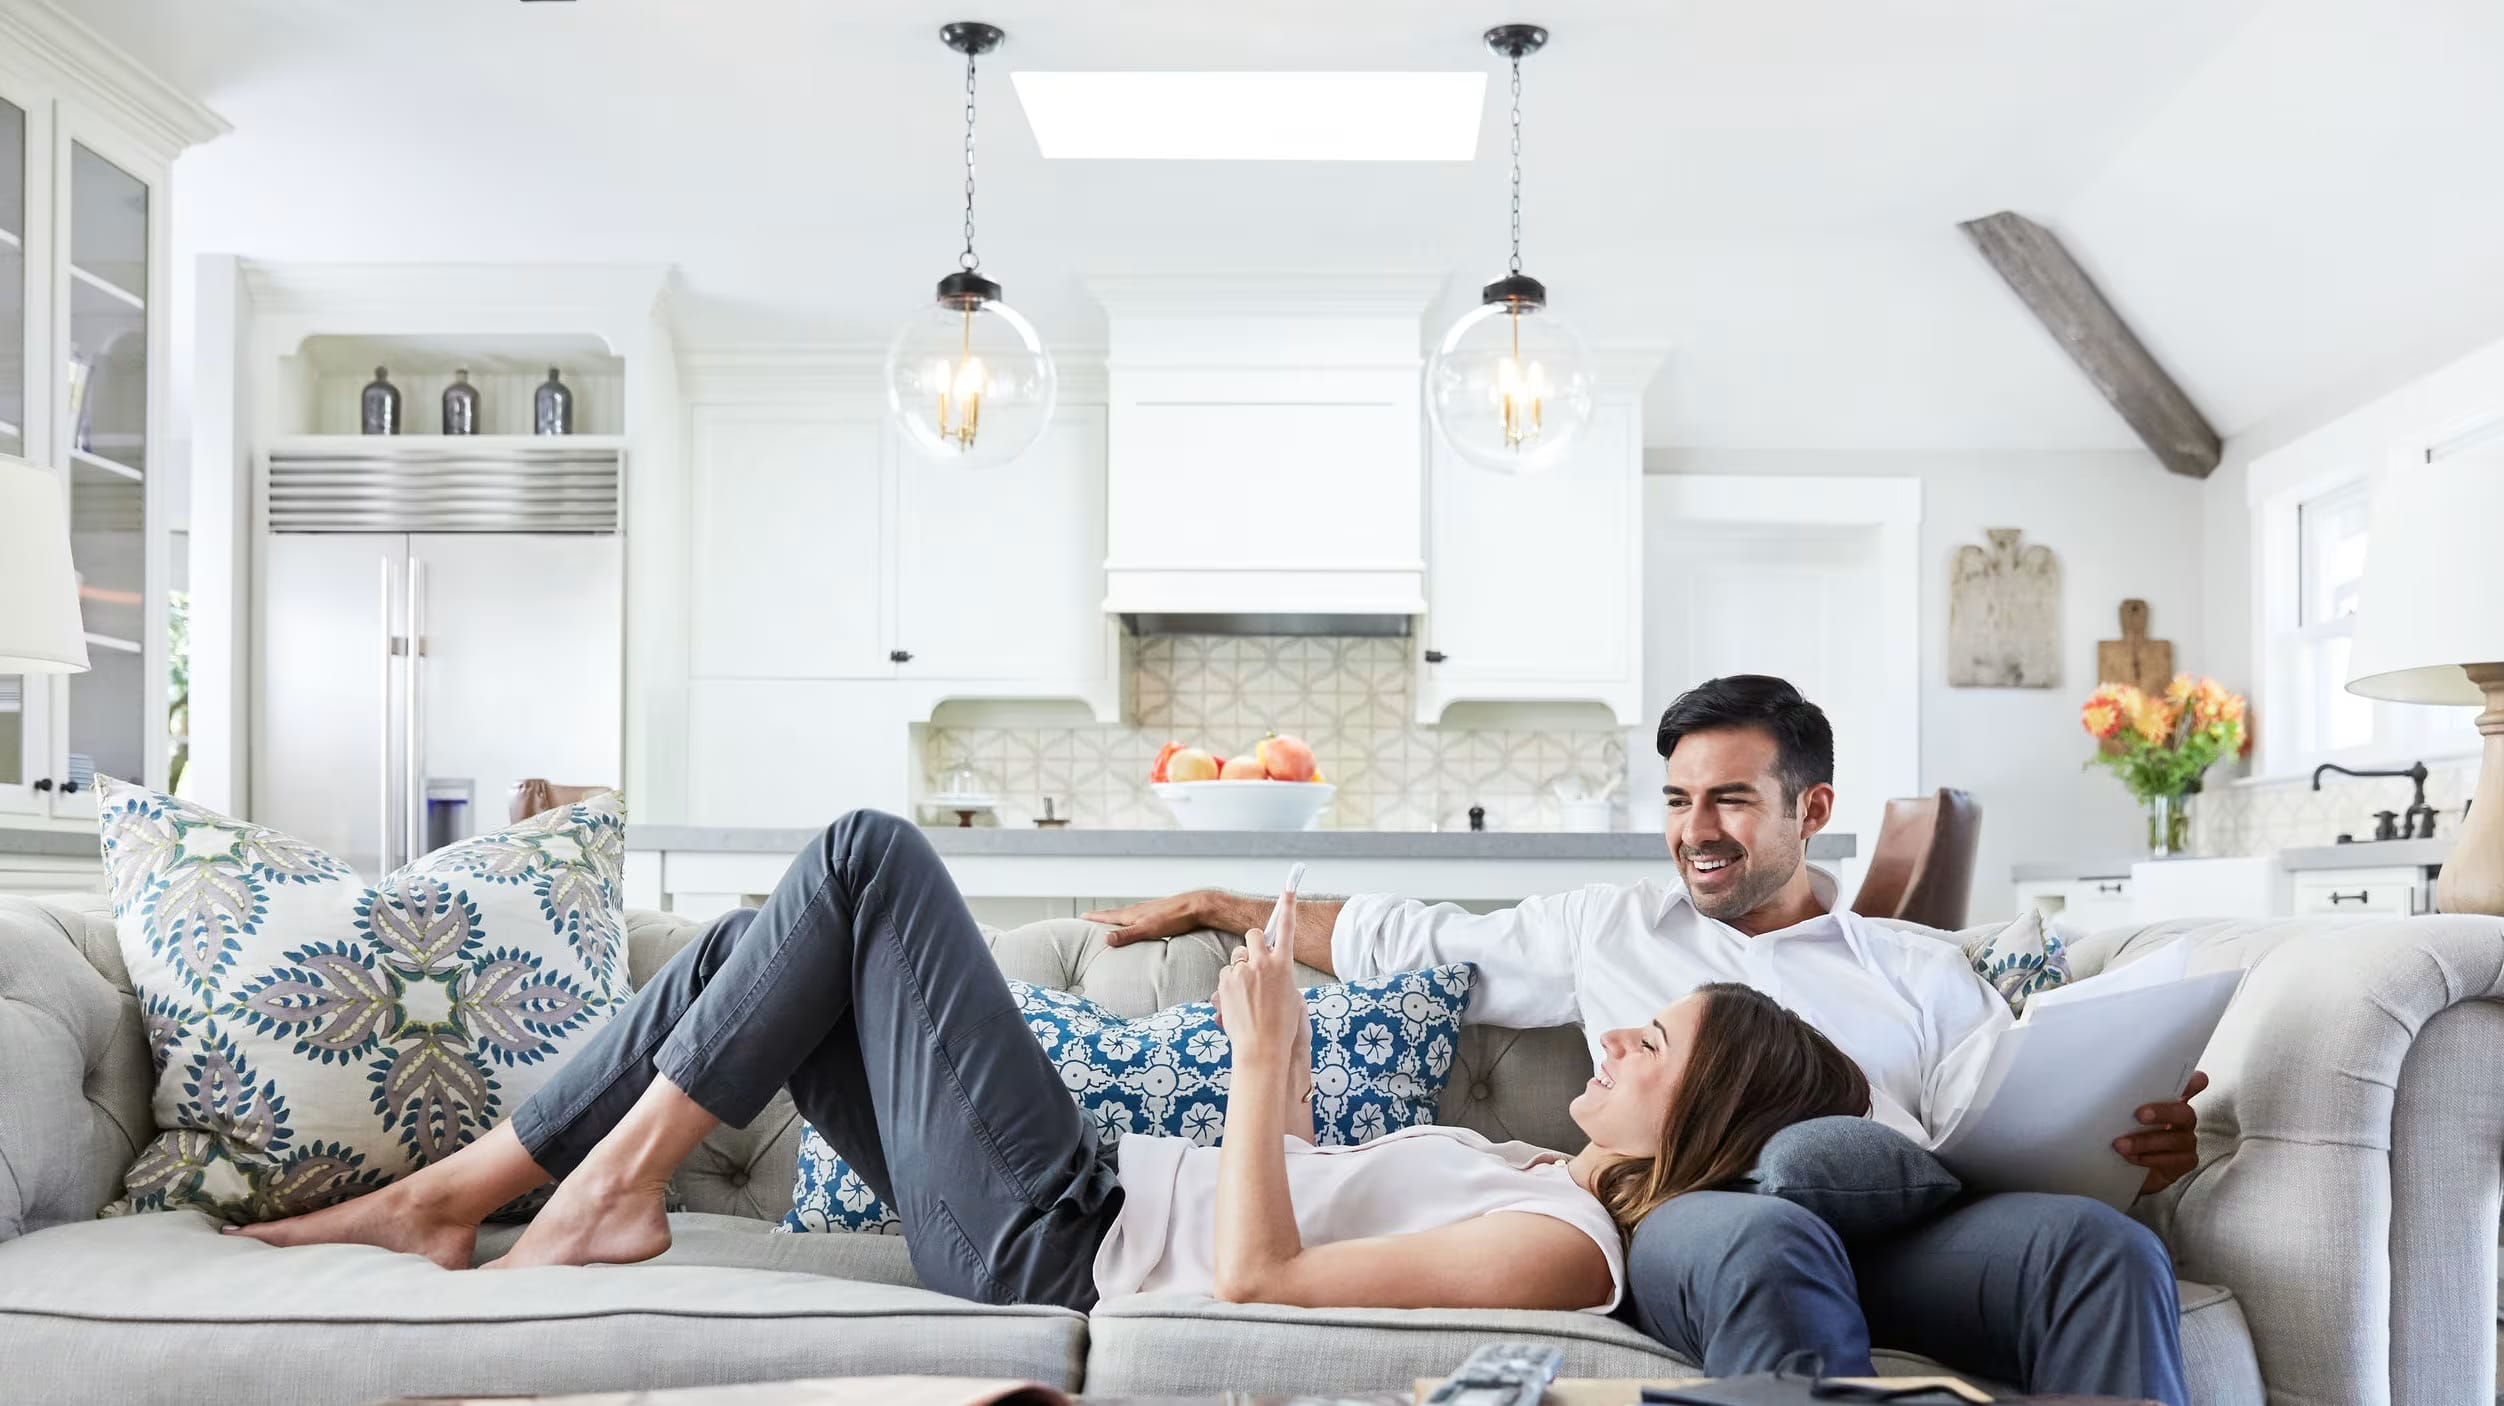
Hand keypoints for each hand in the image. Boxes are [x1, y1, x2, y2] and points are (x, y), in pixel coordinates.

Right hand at [1084, 891, 1205, 947]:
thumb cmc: (1174, 918)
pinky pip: (1139, 918)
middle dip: (1102, 917)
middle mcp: (1138, 910)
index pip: (1108, 915)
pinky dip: (1132, 922)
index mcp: (1132, 913)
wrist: (1197, 907)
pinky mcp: (1159, 915)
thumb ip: (1127, 935)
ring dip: (1117, 919)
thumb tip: (1105, 939)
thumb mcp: (1148, 929)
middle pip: (1115, 914)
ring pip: (1128, 915)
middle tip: (1090, 919)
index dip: (1094, 917)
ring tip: (1110, 923)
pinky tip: (1137, 925)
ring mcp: (1149, 911)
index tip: (1081, 917)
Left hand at [1215, 921, 1307, 1070]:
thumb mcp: (1291, 997)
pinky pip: (1226, 975)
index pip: (1287, 929)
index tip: (1289, 888)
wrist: (1262, 1049)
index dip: (1288, 906)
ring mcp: (1242, 972)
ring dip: (1240, 970)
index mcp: (1284, 965)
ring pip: (1237, 958)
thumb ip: (1279, 976)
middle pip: (1252, 936)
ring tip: (1248, 996)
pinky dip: (1229, 985)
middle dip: (1253, 943)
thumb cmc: (1282, 1028)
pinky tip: (1237, 1004)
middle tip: (1255, 959)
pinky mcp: (1225, 982)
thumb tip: (1266, 969)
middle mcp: (1262, 963)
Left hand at [2116, 1071, 2208, 1196]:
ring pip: (2175, 1139)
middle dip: (2162, 1112)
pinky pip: (2173, 1160)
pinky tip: (2132, 1158)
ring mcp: (2186, 1140)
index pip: (2192, 1086)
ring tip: (2121, 1144)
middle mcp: (2183, 1119)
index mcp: (2172, 1101)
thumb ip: (2127, 1100)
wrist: (2125, 1166)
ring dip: (2146, 1141)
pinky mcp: (2185, 1161)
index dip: (2193, 1082)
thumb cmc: (2126, 1131)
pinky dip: (2150, 1159)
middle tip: (2139, 1115)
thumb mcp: (2125, 1113)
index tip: (2190, 1079)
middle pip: (2184, 1112)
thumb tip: (2108, 1088)